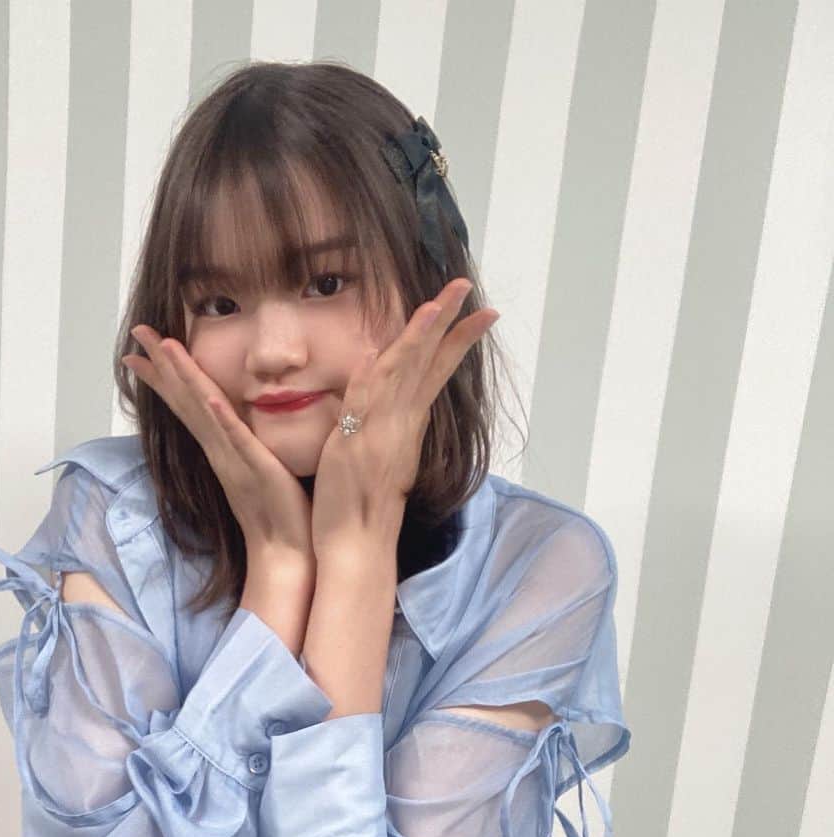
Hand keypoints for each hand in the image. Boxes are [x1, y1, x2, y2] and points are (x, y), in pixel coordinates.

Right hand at [122, 327, 313, 561]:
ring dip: (183, 377)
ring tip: (164, 346)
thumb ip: (246, 445)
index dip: (163, 376)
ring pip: (203, 410)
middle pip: (184, 399)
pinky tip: (209, 395)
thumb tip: (239, 426)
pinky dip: (221, 416)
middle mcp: (219, 449)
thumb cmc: (277, 514)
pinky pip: (235, 438)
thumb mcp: (258, 468)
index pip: (186, 404)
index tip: (138, 352)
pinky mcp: (255, 468)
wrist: (283, 552)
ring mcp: (233, 458)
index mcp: (220, 447)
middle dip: (161, 364)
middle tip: (137, 332)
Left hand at [310, 278, 499, 560]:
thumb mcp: (376, 456)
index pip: (435, 372)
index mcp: (407, 426)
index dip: (456, 340)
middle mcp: (402, 426)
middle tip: (466, 285)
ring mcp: (383, 435)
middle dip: (448, 322)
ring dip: (418, 338)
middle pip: (428, 364)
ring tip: (436, 303)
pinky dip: (374, 378)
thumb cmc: (361, 507)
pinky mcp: (358, 447)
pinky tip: (378, 350)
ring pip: (403, 376)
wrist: (358, 548)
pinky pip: (367, 404)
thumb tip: (384, 388)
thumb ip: (382, 422)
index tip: (482, 312)